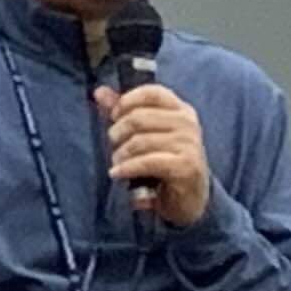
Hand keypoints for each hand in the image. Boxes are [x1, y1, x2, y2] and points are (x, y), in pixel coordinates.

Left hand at [97, 83, 211, 227]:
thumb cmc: (166, 162)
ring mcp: (189, 144)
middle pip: (138, 117)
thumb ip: (125, 112)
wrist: (191, 198)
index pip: (151, 93)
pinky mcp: (186, 166)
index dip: (126, 102)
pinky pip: (147, 162)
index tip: (114, 116)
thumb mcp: (147, 135)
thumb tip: (99, 92)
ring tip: (116, 162)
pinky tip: (117, 173)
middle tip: (113, 144)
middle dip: (118, 132)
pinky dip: (127, 168)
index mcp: (180, 110)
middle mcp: (187, 123)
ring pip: (140, 141)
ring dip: (120, 154)